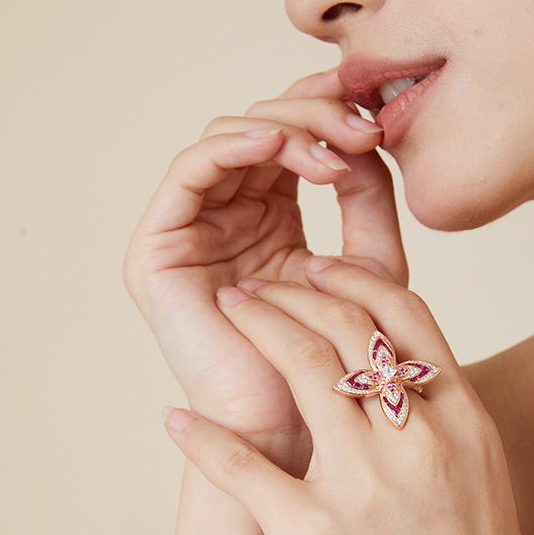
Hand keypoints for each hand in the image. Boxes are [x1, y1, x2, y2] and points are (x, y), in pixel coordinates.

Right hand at [124, 70, 406, 469]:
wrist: (303, 425)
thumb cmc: (341, 352)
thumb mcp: (369, 260)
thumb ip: (369, 197)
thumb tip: (363, 134)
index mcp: (269, 212)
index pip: (289, 137)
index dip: (325, 109)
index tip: (375, 111)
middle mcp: (227, 213)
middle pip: (259, 129)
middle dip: (313, 118)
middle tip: (361, 131)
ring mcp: (192, 228)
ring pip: (227, 139)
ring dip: (284, 131)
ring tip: (333, 152)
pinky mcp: (158, 248)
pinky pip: (188, 173)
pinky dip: (232, 147)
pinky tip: (278, 145)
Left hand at [164, 259, 533, 534]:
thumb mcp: (481, 478)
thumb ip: (441, 415)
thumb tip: (392, 361)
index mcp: (467, 424)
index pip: (408, 315)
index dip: (357, 280)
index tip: (321, 266)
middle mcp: (418, 443)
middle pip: (348, 330)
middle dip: (296, 292)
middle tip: (262, 284)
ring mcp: (364, 488)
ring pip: (303, 370)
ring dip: (259, 327)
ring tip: (232, 307)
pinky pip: (245, 469)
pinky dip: (206, 438)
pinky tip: (179, 419)